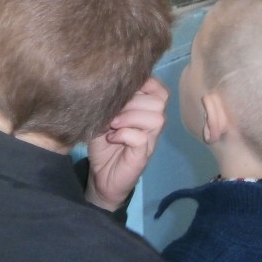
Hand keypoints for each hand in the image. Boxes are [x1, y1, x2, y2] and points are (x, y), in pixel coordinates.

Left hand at [85, 77, 167, 210]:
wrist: (100, 177)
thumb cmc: (103, 145)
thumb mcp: (104, 117)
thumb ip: (112, 102)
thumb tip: (109, 85)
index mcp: (146, 112)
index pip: (160, 90)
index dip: (146, 85)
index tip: (125, 90)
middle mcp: (152, 125)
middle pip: (159, 101)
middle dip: (134, 102)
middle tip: (115, 113)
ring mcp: (149, 141)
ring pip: (156, 118)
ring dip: (130, 117)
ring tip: (113, 124)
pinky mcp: (142, 156)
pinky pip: (141, 138)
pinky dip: (124, 134)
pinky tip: (112, 137)